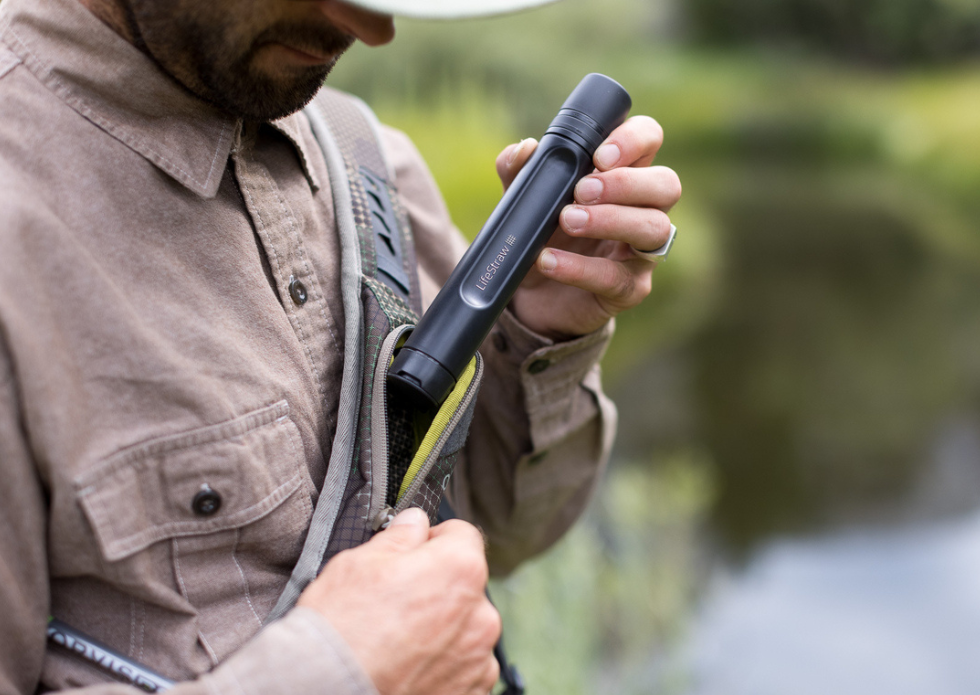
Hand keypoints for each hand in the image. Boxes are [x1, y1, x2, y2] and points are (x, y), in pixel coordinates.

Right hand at [297, 508, 500, 694]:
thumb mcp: (359, 563)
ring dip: (442, 630)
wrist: (327, 691)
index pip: (461, 535)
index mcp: (459, 569)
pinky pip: (464, 668)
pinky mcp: (471, 692)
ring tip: (398, 642)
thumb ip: (399, 537)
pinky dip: (443, 666)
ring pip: (465, 629)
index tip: (413, 553)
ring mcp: (479, 659)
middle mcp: (481, 614)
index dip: (433, 540)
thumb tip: (413, 523)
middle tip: (396, 604)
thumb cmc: (341, 631)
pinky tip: (408, 666)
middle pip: (463, 586)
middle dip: (436, 588)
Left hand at [498, 116, 681, 339]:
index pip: (649, 140)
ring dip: (609, 220)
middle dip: (625, 183)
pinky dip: (580, 268)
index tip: (599, 155)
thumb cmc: (541, 236)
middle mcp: (643, 210)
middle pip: (666, 184)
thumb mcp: (525, 201)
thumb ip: (519, 171)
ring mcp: (641, 251)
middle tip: (582, 191)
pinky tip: (548, 261)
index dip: (633, 140)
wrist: (530, 297)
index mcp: (624, 175)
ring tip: (567, 221)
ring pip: (655, 227)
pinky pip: (616, 277)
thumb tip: (525, 149)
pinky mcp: (629, 289)